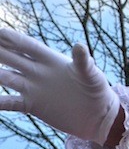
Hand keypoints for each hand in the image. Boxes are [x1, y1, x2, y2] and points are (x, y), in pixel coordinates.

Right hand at [0, 29, 120, 144]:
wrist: (98, 116)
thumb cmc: (98, 92)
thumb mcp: (92, 76)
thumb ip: (84, 62)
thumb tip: (79, 45)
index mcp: (52, 61)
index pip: (28, 47)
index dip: (14, 39)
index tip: (0, 31)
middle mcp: (39, 73)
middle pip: (12, 59)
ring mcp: (33, 88)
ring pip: (7, 78)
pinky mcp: (32, 105)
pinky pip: (10, 102)